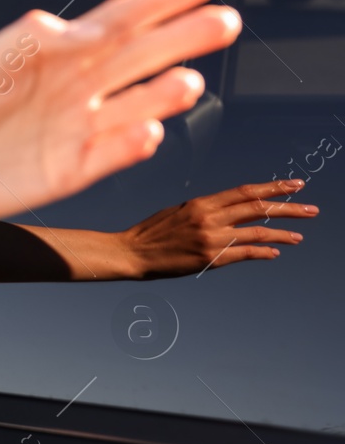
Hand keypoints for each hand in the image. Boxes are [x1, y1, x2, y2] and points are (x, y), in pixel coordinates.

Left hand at [0, 0, 240, 229]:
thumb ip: (32, 39)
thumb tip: (76, 26)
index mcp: (61, 53)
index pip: (122, 18)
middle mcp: (80, 87)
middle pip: (143, 56)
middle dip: (184, 37)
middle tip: (224, 20)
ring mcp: (80, 128)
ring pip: (139, 107)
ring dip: (166, 95)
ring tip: (189, 81)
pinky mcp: (74, 169)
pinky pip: (114, 154)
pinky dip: (132, 145)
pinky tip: (149, 132)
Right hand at [119, 179, 317, 277]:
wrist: (132, 252)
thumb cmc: (152, 232)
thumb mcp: (178, 211)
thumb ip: (206, 210)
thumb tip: (229, 210)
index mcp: (202, 202)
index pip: (246, 191)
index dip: (273, 187)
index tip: (295, 185)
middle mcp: (210, 217)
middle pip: (258, 208)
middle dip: (289, 208)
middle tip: (311, 209)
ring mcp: (211, 238)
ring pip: (257, 231)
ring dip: (282, 233)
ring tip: (299, 235)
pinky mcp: (210, 258)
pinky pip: (245, 253)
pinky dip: (263, 252)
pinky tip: (275, 252)